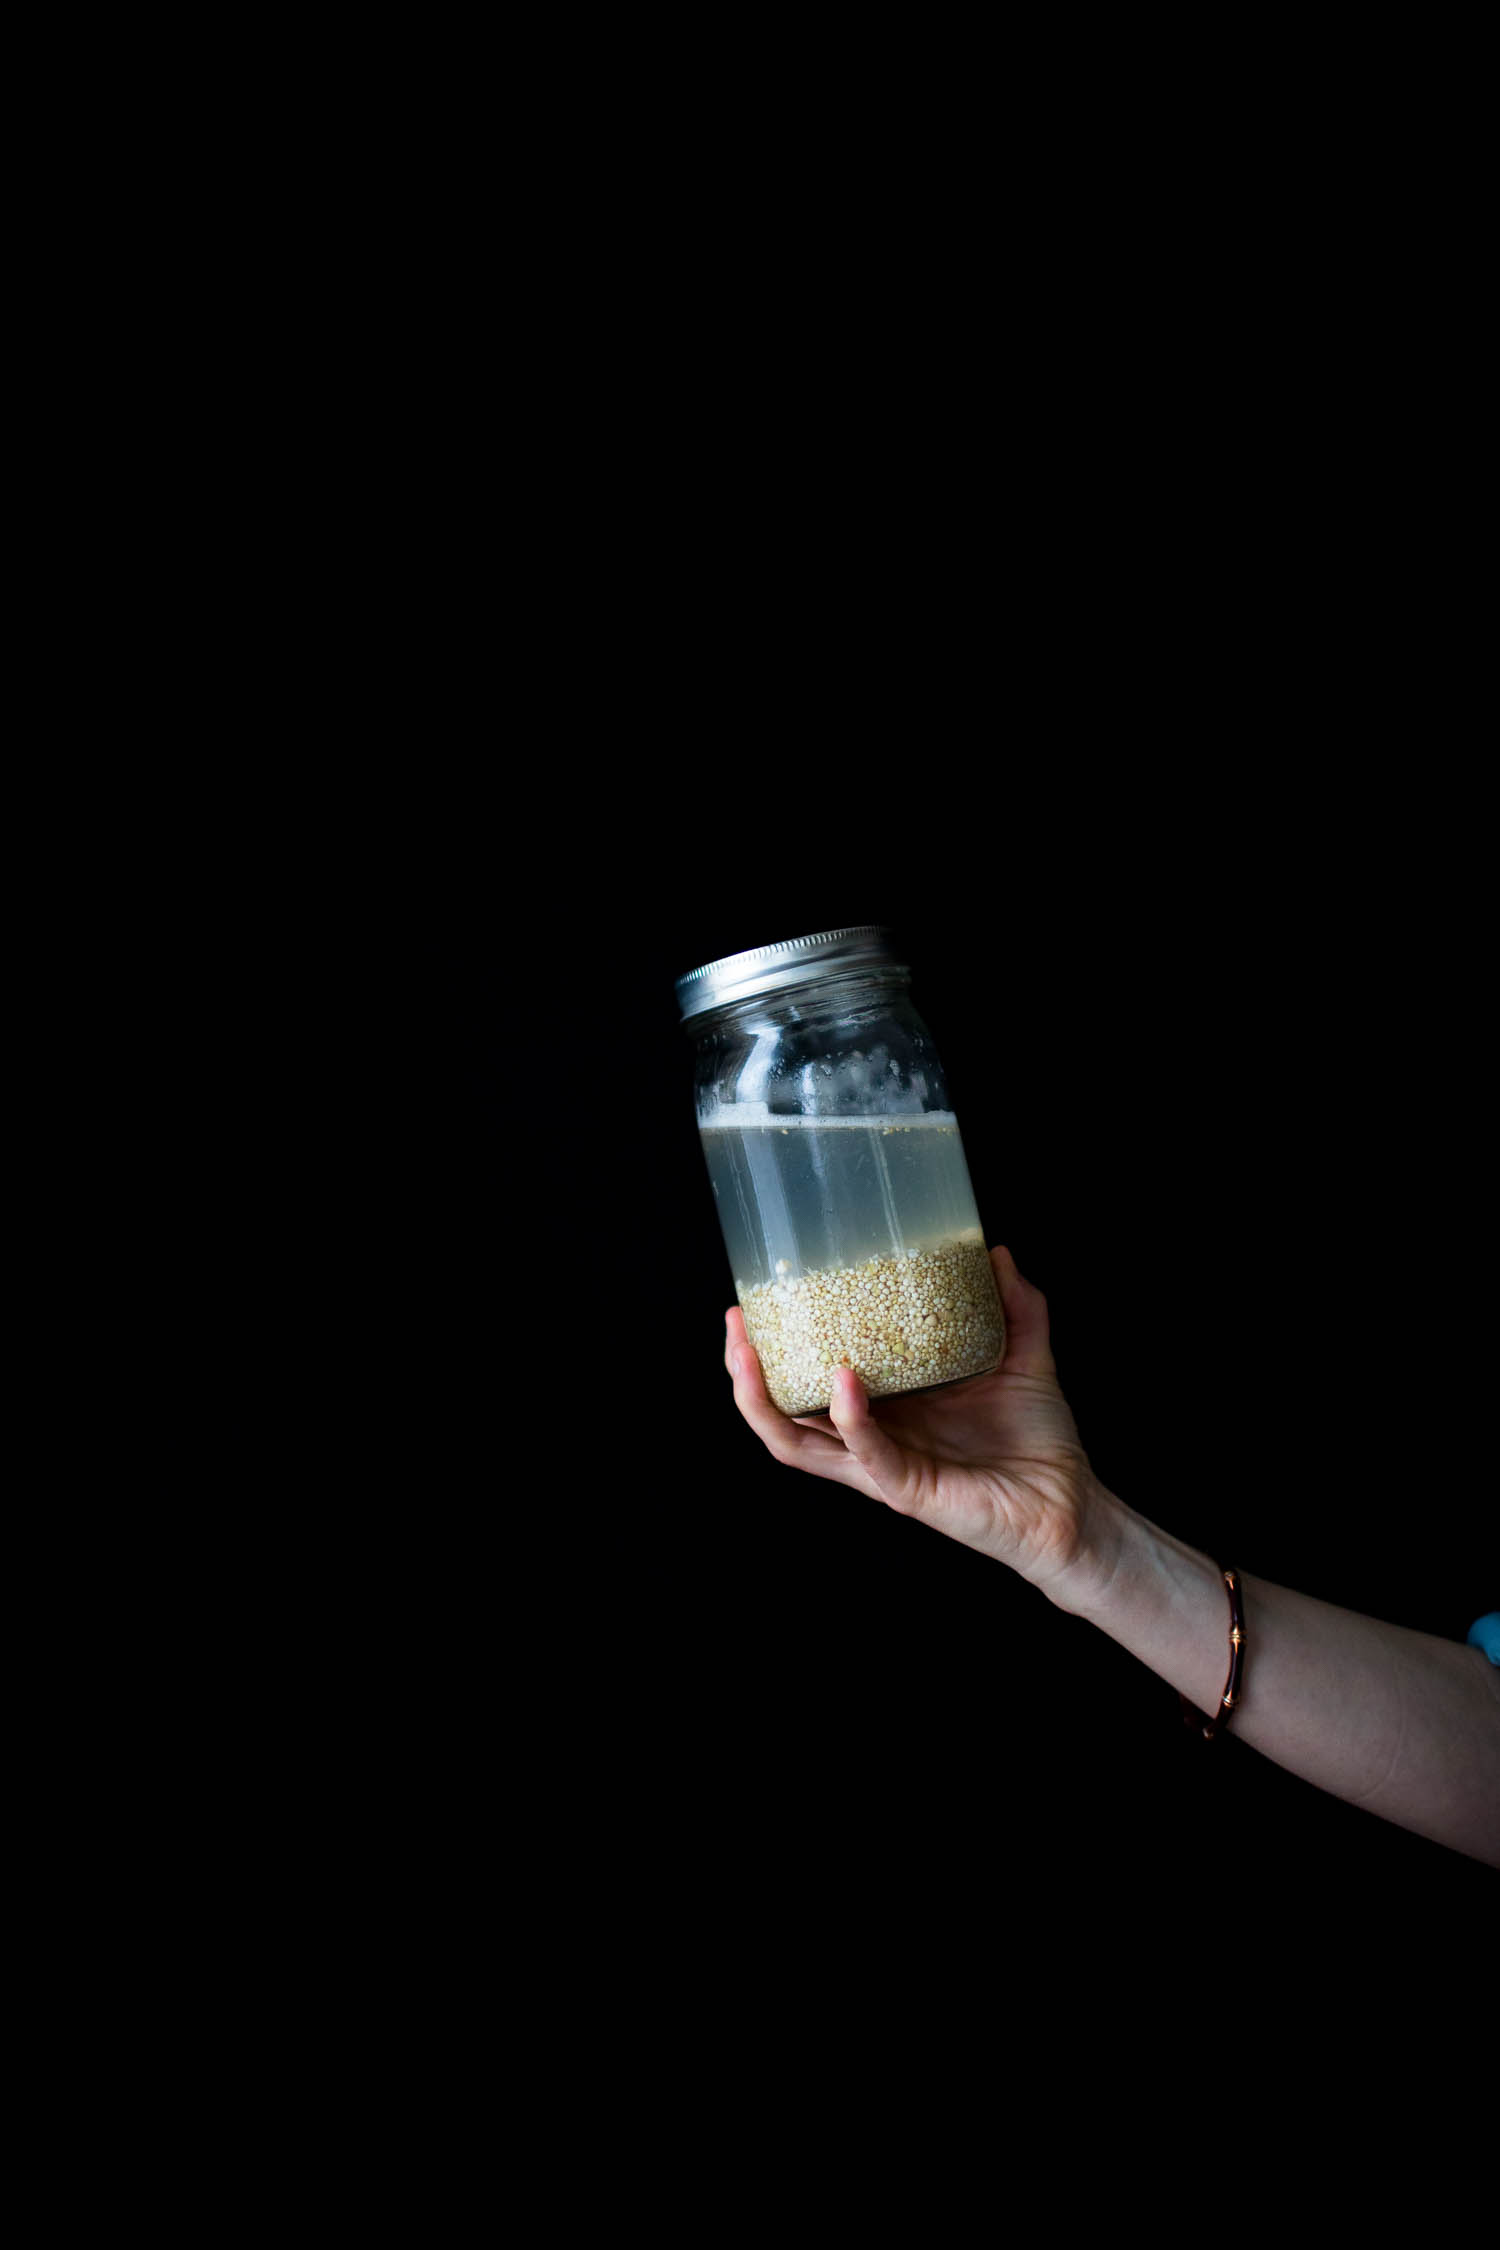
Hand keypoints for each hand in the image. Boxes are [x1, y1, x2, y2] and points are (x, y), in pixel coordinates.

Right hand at [725, 1246, 1108, 1608]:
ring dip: (765, 1401)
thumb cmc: (1038, 1443)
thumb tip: (995, 1252)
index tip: (759, 1302)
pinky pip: (866, 1454)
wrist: (1072, 1504)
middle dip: (746, 1375)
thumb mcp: (1022, 1358)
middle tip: (736, 1326)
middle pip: (783, 1416)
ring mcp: (884, 1468)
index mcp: (885, 1413)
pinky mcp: (908, 1490)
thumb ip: (1014, 1307)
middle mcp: (872, 1442)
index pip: (809, 1386)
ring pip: (799, 1444)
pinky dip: (849, 1419)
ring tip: (750, 1355)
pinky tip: (843, 1381)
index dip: (774, 1352)